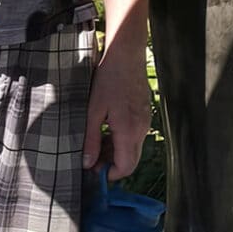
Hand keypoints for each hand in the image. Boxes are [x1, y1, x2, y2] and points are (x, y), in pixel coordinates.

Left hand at [84, 35, 154, 175]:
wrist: (126, 56)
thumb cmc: (108, 80)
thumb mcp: (92, 111)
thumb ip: (90, 139)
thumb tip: (87, 164)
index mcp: (128, 131)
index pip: (125, 167)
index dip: (110, 175)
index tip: (93, 173)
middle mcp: (141, 130)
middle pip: (130, 161)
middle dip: (112, 166)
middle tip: (92, 161)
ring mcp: (145, 122)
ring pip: (133, 149)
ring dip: (116, 153)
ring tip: (95, 145)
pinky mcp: (144, 115)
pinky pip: (135, 137)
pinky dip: (121, 141)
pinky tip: (106, 132)